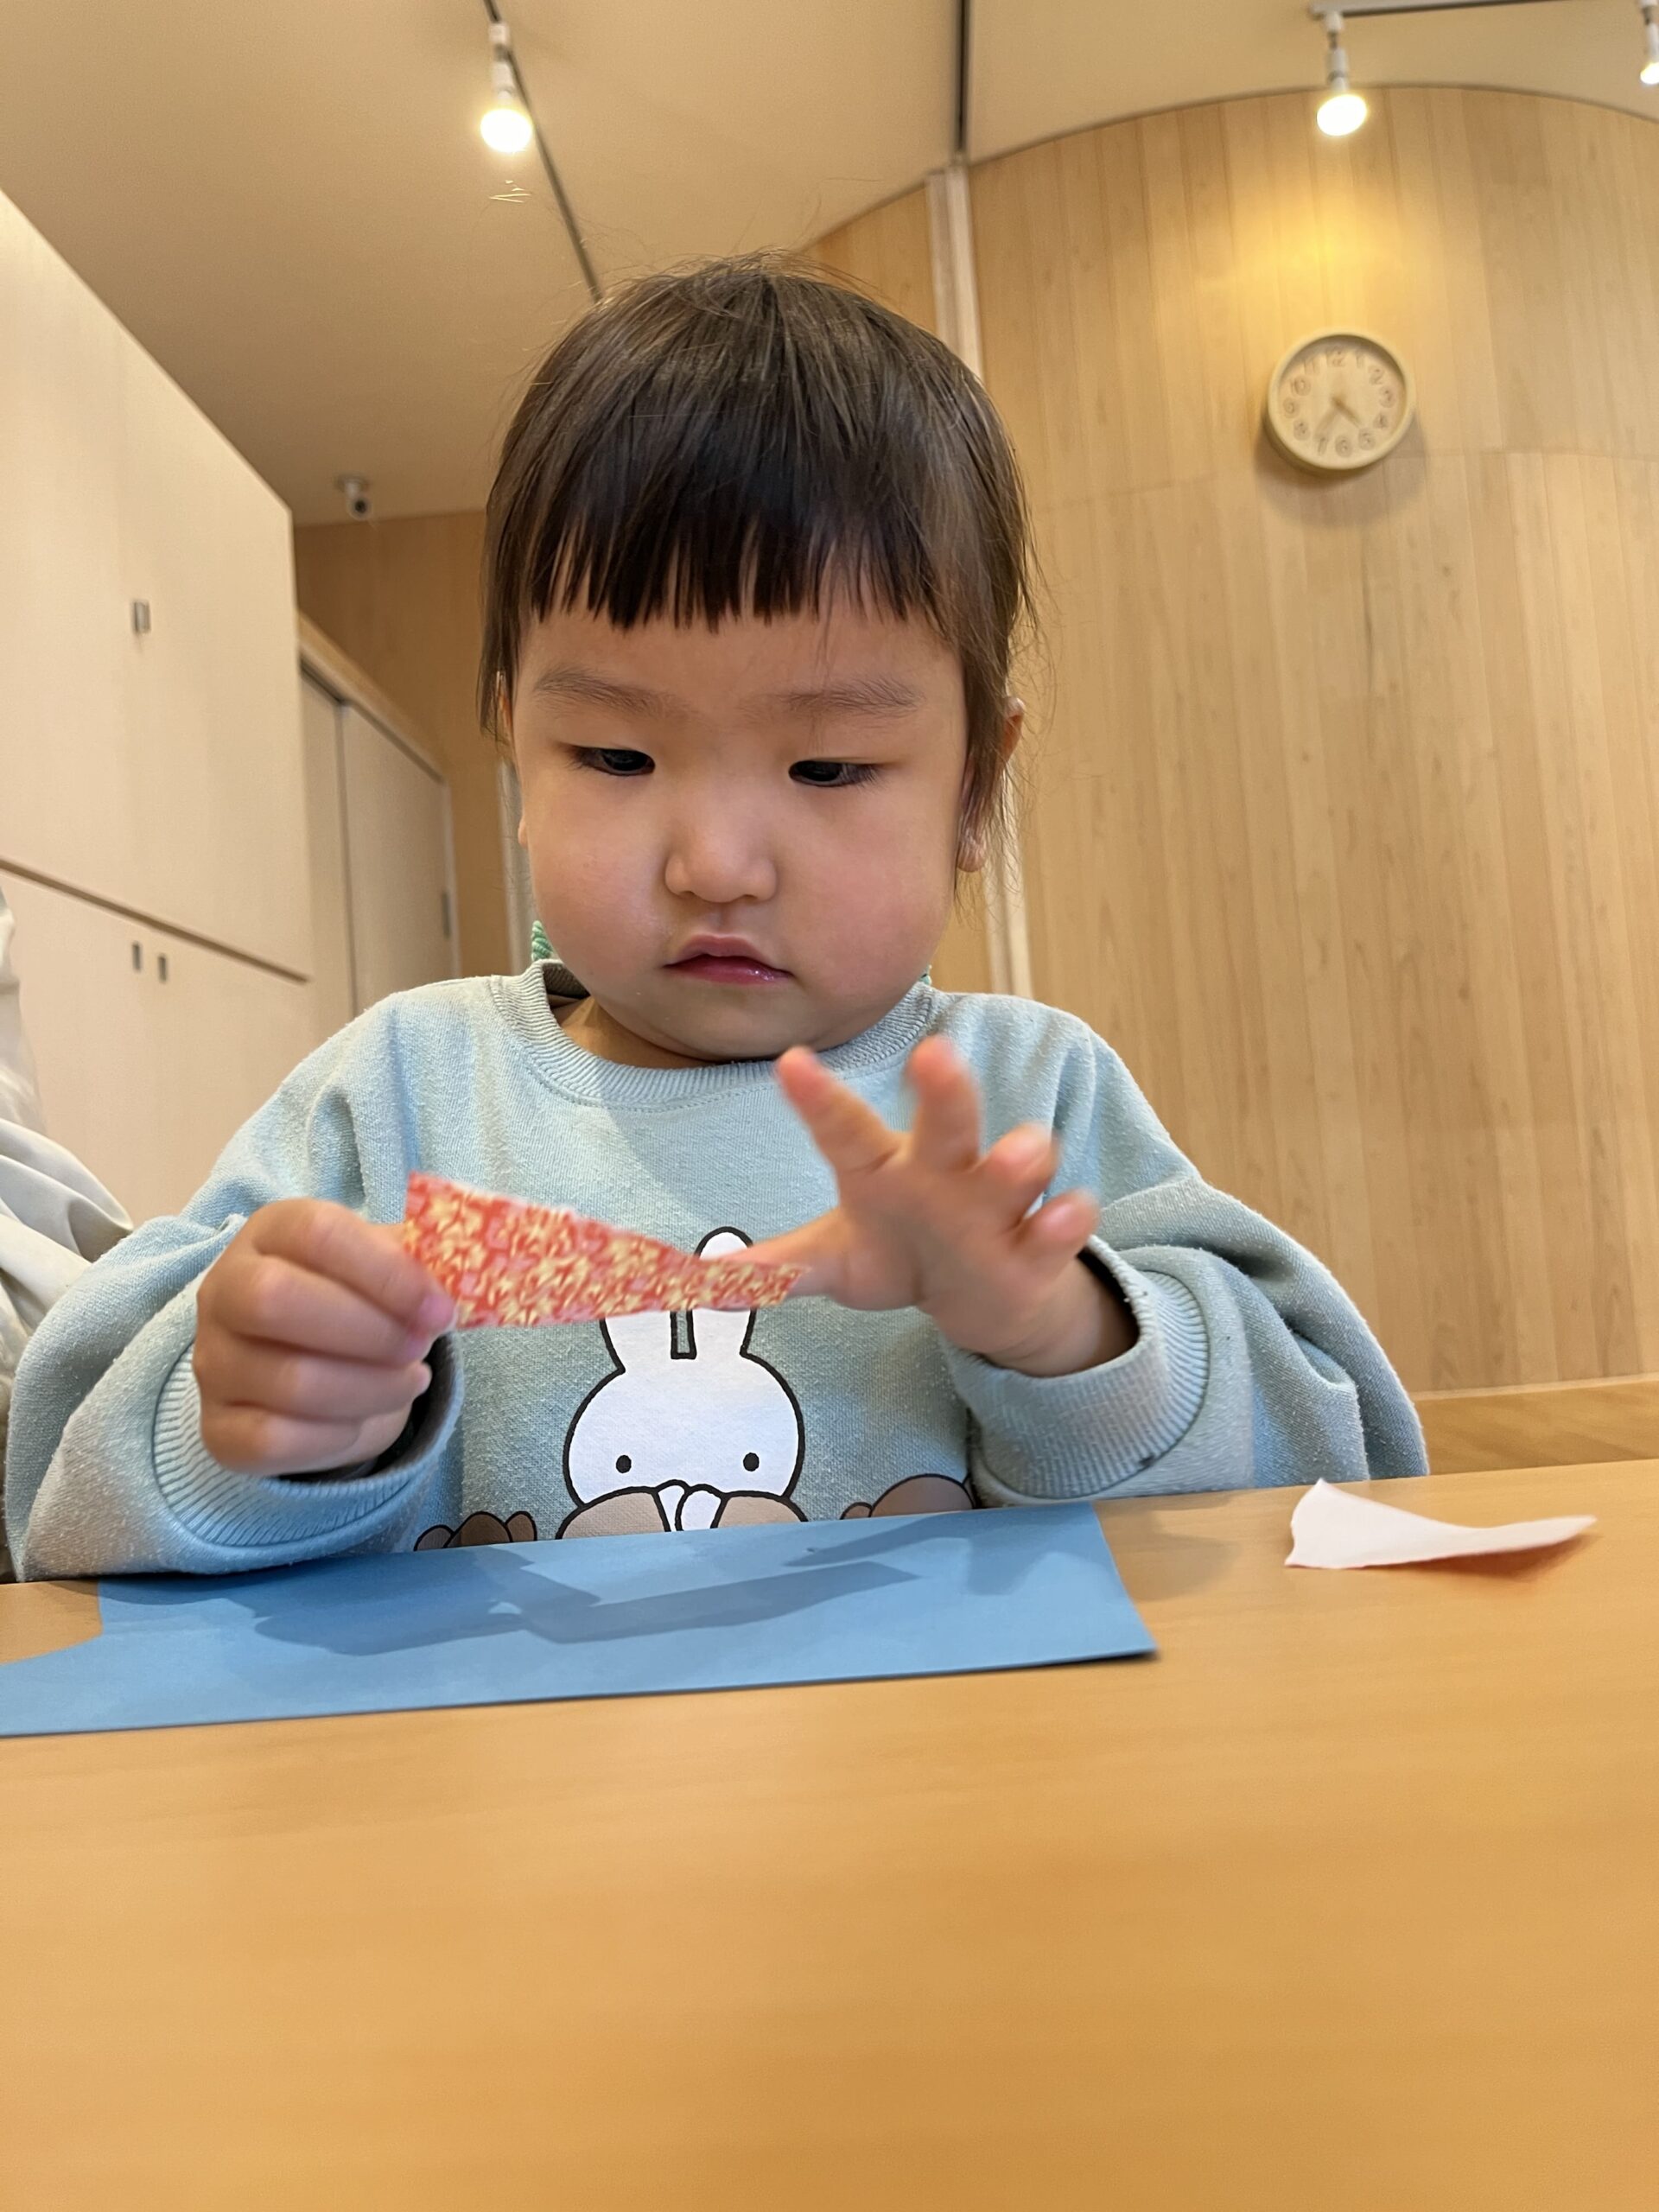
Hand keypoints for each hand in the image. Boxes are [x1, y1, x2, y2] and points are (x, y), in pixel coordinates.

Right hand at [194, 1200, 454, 1476]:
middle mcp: (223, 1290)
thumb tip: (460, 1272)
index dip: (387, 1272)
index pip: (317, 1234)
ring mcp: (213, 1362)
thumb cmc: (353, 1297)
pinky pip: (274, 1441)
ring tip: (410, 1380)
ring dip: (371, 1387)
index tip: (440, 1308)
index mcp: (270, 1232)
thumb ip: (416, 1261)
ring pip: (290, 1381)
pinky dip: (338, 1436)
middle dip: (370, 1331)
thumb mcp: (383, 1264)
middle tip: (420, 1346)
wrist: (303, 1357)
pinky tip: (366, 1417)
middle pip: (277, 1299)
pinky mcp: (218, 1428)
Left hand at [748, 1037, 1135, 1376]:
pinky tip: (1066, 1214)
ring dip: (1020, 1158)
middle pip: (947, 1119)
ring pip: (1016, 1166)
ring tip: (1020, 1153)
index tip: (789, 1064)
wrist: (980, 1294)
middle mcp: (944, 1169)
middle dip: (945, 1090)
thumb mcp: (832, 1262)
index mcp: (884, 1167)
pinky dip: (1065, 1221)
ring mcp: (998, 1203)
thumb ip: (777, 1268)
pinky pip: (1058, 1227)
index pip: (845, 1129)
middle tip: (935, 1055)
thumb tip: (699, 1283)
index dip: (817, 1100)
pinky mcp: (1038, 1245)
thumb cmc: (898, 1252)